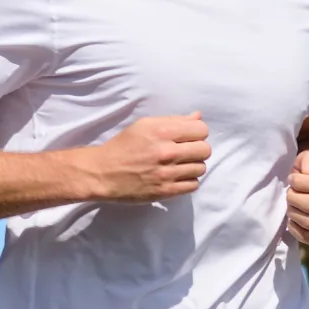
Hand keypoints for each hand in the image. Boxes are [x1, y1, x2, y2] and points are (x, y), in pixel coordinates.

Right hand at [89, 113, 209, 200]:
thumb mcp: (144, 125)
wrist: (103, 173)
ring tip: (179, 165)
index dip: (198, 133)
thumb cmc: (124, 146)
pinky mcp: (166, 191)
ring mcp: (167, 174)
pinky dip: (188, 180)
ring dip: (193, 166)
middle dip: (198, 149)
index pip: (201, 130)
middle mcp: (166, 152)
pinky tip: (177, 176)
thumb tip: (198, 116)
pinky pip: (193, 185)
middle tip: (186, 152)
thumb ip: (173, 121)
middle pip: (205, 150)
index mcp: (161, 132)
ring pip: (201, 168)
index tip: (188, 137)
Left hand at [286, 148, 308, 244]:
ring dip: (293, 213)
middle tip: (289, 194)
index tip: (292, 179)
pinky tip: (293, 219)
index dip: (299, 182)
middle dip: (293, 199)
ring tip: (291, 205)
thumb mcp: (308, 160)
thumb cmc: (308, 174)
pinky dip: (294, 228)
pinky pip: (307, 237)